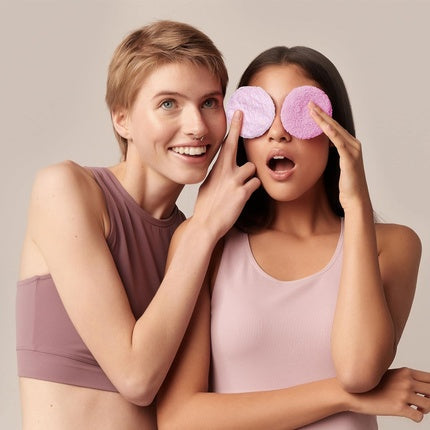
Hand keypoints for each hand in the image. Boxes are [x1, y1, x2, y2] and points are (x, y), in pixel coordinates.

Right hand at [192, 111, 259, 239]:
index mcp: (216, 168)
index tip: (239, 113)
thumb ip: (219, 174)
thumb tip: (225, 169)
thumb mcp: (208, 184)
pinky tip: (242, 196)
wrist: (206, 223)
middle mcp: (226, 171)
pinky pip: (255, 184)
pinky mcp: (243, 193)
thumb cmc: (206, 205)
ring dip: (249, 177)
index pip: (226, 143)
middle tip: (242, 134)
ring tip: (239, 188)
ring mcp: (235, 181)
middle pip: (240, 150)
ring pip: (252, 169)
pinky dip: (251, 188)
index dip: (234, 127)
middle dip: (242, 144)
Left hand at [309, 102, 370, 211]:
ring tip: (311, 109)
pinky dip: (331, 133)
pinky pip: (339, 142)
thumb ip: (333, 154)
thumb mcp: (337, 165)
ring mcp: (353, 150)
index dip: (322, 116)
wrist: (355, 199)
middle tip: (309, 102)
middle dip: (321, 113)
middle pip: (334, 125)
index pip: (334, 127)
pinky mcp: (350, 158)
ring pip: (335, 130)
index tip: (311, 108)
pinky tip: (323, 125)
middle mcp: (353, 144)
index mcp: (350, 145)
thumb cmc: (346, 185)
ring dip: (323, 119)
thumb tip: (324, 146)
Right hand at [350, 367, 429, 421]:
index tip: (426, 392)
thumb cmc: (370, 384)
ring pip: (429, 405)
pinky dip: (416, 418)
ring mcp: (403, 394)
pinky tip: (408, 414)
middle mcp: (406, 381)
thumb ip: (404, 377)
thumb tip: (418, 386)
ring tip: (416, 409)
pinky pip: (419, 417)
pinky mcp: (399, 408)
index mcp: (405, 372)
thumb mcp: (389, 374)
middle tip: (422, 402)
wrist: (352, 392)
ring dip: (425, 409)